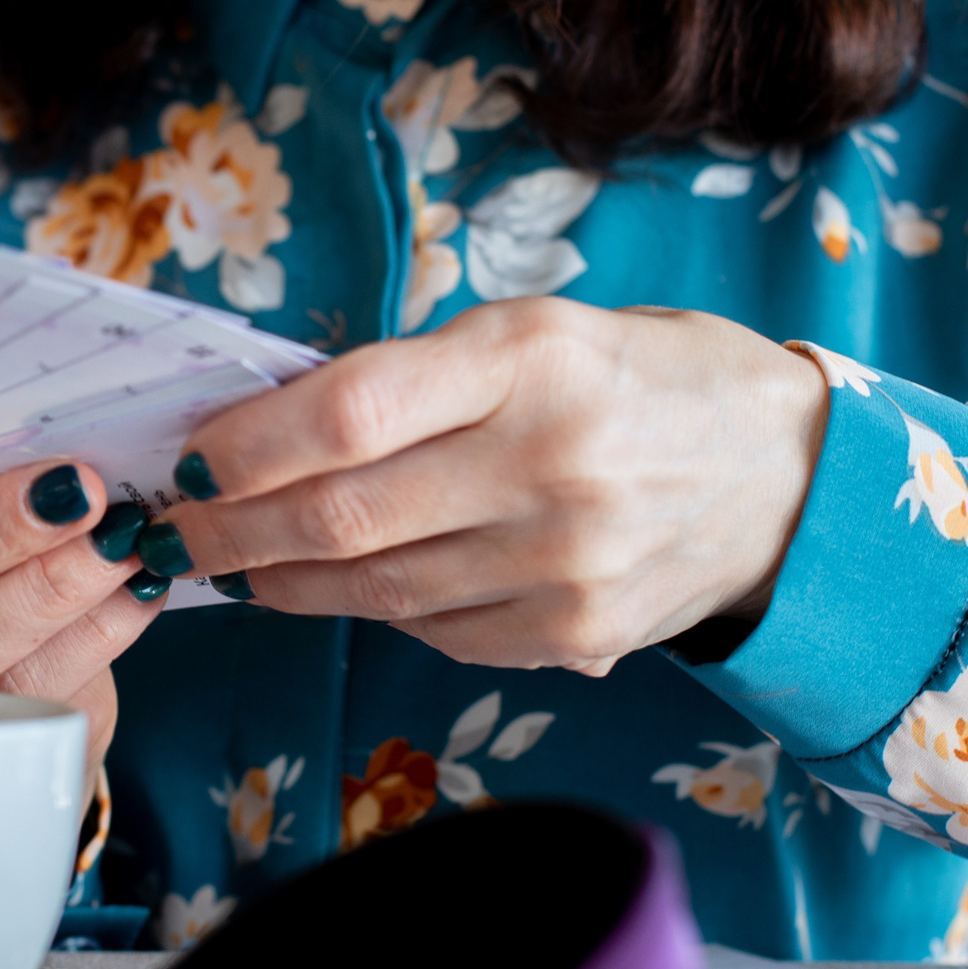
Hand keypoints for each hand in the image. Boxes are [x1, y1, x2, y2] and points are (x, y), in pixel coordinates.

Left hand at [159, 299, 828, 673]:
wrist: (788, 477)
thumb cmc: (640, 380)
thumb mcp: (538, 330)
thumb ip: (414, 376)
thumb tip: (266, 429)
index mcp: (533, 360)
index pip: (350, 412)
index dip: (250, 443)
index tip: (194, 454)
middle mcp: (551, 465)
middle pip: (342, 516)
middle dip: (233, 529)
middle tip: (179, 530)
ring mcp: (566, 565)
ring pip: (373, 590)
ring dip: (281, 581)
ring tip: (234, 562)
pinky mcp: (576, 638)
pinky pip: (430, 631)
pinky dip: (367, 610)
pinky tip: (335, 588)